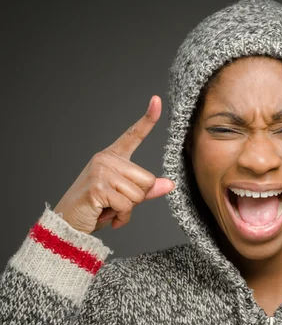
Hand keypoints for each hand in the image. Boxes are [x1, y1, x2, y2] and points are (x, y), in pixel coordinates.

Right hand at [53, 96, 174, 234]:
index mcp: (113, 157)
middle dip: (137, 198)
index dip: (148, 119)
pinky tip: (106, 215)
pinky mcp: (98, 186)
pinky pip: (127, 205)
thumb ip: (146, 190)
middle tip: (116, 203)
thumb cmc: (96, 209)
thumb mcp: (125, 197)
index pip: (133, 135)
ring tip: (109, 208)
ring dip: (127, 209)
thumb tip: (169, 184)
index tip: (157, 100)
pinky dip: (121, 216)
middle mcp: (106, 159)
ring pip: (139, 194)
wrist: (68, 225)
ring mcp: (101, 171)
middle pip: (147, 179)